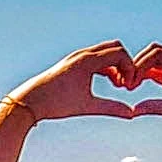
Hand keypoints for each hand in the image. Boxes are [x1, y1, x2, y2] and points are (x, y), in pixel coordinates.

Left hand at [7, 41, 137, 121]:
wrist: (30, 101)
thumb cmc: (56, 104)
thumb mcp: (86, 106)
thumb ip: (111, 108)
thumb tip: (131, 114)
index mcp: (87, 61)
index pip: (120, 53)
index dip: (130, 68)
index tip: (129, 86)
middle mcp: (82, 54)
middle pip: (115, 48)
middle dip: (125, 63)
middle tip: (126, 84)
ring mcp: (76, 57)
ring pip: (105, 52)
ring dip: (115, 65)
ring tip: (118, 86)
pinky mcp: (73, 63)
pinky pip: (96, 58)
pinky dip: (106, 67)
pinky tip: (108, 83)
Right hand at [127, 43, 161, 134]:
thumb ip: (154, 107)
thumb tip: (133, 111)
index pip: (157, 53)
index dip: (140, 64)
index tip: (131, 82)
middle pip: (154, 52)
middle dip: (137, 64)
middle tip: (127, 82)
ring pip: (154, 61)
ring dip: (140, 70)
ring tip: (129, 86)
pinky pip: (157, 70)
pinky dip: (145, 75)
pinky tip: (136, 86)